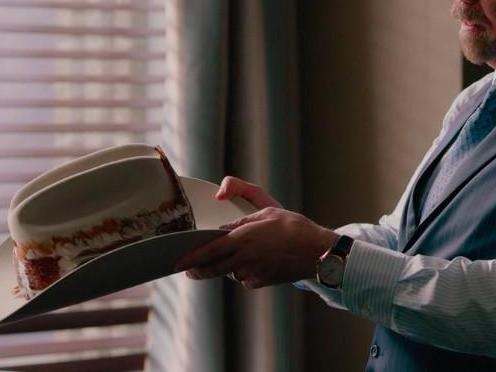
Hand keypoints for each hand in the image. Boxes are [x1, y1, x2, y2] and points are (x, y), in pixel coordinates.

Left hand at [175, 177, 336, 287]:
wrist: (317, 252)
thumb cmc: (294, 228)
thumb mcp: (267, 213)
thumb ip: (242, 221)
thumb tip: (225, 229)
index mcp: (243, 238)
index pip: (209, 250)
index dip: (191, 258)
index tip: (178, 262)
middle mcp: (245, 258)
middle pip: (213, 268)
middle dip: (197, 270)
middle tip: (188, 270)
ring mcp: (253, 272)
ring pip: (230, 272)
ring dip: (226, 267)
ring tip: (236, 257)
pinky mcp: (262, 282)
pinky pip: (245, 279)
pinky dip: (244, 272)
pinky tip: (256, 263)